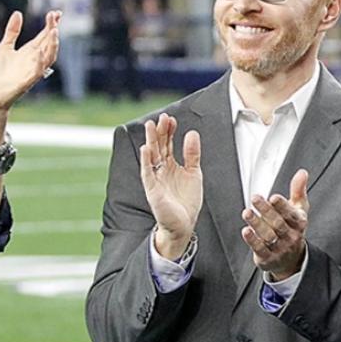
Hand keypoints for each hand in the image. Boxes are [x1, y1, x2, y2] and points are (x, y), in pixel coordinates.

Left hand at [0, 10, 59, 111]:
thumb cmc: (1, 73)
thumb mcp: (5, 47)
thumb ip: (12, 31)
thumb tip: (18, 13)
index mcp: (30, 52)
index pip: (45, 36)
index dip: (51, 24)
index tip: (57, 12)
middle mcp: (35, 60)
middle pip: (49, 44)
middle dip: (53, 31)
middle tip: (54, 16)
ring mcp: (32, 71)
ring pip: (48, 58)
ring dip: (52, 45)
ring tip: (53, 31)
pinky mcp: (26, 82)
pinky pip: (36, 73)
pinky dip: (39, 63)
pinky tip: (39, 52)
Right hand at [140, 113, 202, 256]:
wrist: (184, 224)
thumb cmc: (186, 201)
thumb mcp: (194, 173)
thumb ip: (192, 154)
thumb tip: (192, 133)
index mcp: (171, 166)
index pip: (168, 144)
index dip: (169, 131)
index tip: (171, 119)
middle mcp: (161, 170)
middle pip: (159, 146)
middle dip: (160, 132)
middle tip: (162, 117)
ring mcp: (156, 179)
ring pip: (151, 156)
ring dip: (150, 141)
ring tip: (150, 126)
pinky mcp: (153, 190)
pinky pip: (147, 173)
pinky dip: (146, 161)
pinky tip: (146, 149)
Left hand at [243, 169, 308, 280]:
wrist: (291, 260)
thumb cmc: (292, 229)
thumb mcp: (299, 210)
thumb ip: (298, 191)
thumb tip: (302, 173)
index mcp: (299, 223)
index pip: (291, 214)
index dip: (282, 206)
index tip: (273, 197)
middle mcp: (291, 236)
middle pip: (278, 224)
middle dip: (266, 211)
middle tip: (255, 198)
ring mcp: (280, 248)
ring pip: (268, 235)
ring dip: (257, 223)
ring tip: (247, 212)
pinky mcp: (268, 258)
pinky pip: (260, 249)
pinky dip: (252, 240)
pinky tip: (246, 231)